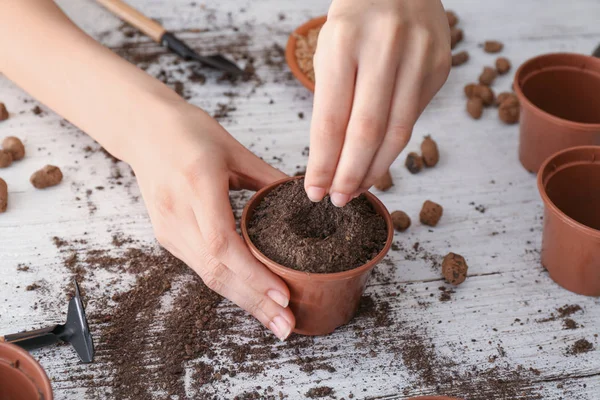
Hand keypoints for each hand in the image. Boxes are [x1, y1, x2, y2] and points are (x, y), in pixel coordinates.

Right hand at [128, 103, 294, 340]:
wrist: (143, 129)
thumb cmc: (188, 131)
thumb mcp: (234, 148)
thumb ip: (268, 178)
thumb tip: (304, 198)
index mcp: (196, 185)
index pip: (223, 244)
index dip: (254, 275)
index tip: (283, 296)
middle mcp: (178, 213)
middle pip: (216, 271)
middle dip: (254, 302)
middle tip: (286, 326)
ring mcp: (168, 228)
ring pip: (207, 275)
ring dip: (243, 300)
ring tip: (275, 320)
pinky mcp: (167, 235)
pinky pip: (201, 266)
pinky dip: (229, 284)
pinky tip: (251, 296)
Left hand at [305, 0, 450, 205]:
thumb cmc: (354, 23)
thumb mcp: (330, 51)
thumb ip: (333, 103)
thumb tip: (334, 162)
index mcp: (344, 42)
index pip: (330, 120)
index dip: (322, 163)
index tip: (314, 190)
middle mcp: (385, 47)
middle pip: (366, 132)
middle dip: (349, 174)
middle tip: (337, 200)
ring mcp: (419, 56)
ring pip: (397, 132)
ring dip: (375, 169)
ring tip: (357, 189)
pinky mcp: (441, 66)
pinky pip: (414, 118)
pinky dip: (393, 146)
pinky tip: (379, 161)